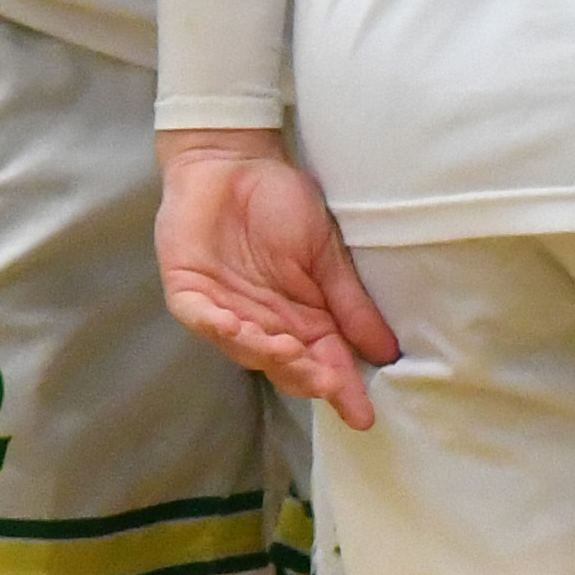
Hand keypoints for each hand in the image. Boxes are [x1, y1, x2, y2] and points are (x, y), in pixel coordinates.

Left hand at [156, 131, 399, 428]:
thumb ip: (350, 302)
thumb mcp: (327, 254)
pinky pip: (200, 317)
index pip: (323, 361)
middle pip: (284, 364)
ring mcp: (223, 309)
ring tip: (289, 352)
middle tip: (326, 381)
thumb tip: (386, 352)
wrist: (233, 160)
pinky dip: (216, 326)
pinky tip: (236, 327)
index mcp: (299, 317)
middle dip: (305, 375)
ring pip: (243, 348)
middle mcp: (262, 322)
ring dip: (265, 354)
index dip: (342, 387)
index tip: (362, 414)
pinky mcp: (188, 290)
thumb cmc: (281, 200)